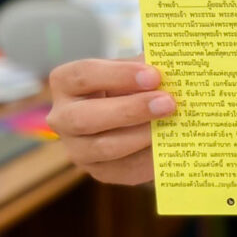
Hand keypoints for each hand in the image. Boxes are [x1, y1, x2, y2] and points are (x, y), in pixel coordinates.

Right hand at [46, 57, 174, 184]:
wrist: (138, 118)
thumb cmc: (134, 85)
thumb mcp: (137, 71)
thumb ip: (149, 67)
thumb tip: (173, 65)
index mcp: (67, 83)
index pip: (83, 75)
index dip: (118, 75)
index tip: (154, 75)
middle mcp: (63, 118)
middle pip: (85, 117)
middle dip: (130, 109)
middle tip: (168, 102)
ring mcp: (78, 149)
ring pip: (104, 147)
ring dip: (141, 135)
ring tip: (171, 123)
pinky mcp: (100, 171)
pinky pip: (124, 168)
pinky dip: (150, 157)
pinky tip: (171, 144)